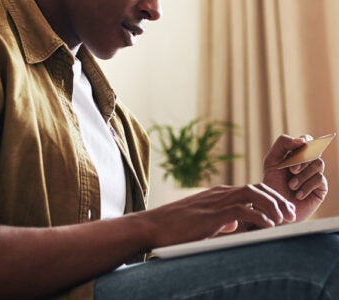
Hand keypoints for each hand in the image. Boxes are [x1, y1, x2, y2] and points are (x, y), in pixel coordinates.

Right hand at [143, 184, 295, 247]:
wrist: (154, 225)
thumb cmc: (175, 225)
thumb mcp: (201, 221)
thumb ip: (219, 220)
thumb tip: (234, 225)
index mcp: (217, 194)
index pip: (250, 190)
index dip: (269, 198)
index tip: (281, 210)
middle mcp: (219, 194)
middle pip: (256, 188)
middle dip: (276, 199)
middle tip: (289, 213)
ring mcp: (216, 202)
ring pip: (253, 194)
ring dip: (272, 205)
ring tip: (283, 219)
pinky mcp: (213, 214)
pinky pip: (243, 210)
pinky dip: (259, 216)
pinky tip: (268, 226)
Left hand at [262, 134, 327, 220]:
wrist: (274, 209)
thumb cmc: (271, 184)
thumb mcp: (271, 161)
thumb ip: (282, 145)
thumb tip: (301, 140)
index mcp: (295, 154)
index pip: (306, 139)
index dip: (303, 142)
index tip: (295, 149)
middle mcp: (307, 163)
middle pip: (314, 150)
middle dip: (302, 160)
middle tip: (291, 171)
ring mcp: (315, 174)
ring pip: (318, 163)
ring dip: (303, 175)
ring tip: (291, 186)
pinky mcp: (320, 188)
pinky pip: (320, 179)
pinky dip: (306, 186)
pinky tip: (298, 195)